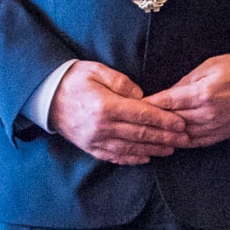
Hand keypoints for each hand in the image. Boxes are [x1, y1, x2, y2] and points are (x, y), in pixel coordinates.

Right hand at [51, 62, 188, 164]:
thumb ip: (121, 83)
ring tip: (171, 149)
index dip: (164, 120)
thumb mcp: (97, 71)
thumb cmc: (73, 80)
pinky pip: (115, 156)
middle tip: (184, 138)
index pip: (142, 115)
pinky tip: (146, 158)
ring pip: (131, 148)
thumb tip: (141, 96)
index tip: (180, 123)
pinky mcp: (90, 147)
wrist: (45, 97)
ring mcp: (95, 140)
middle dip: (165, 137)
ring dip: (153, 150)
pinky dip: (132, 159)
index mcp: (106, 106)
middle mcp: (102, 127)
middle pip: (140, 134)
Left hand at [141, 53, 229, 148]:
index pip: (168, 102)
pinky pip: (195, 143)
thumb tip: (166, 94)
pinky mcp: (220, 135)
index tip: (134, 106)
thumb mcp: (208, 66)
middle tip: (135, 120)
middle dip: (153, 120)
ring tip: (148, 132)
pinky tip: (170, 139)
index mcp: (203, 93)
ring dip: (164, 134)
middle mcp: (207, 114)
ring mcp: (214, 127)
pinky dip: (181, 142)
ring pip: (181, 135)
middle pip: (172, 120)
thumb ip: (185, 82)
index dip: (149, 105)